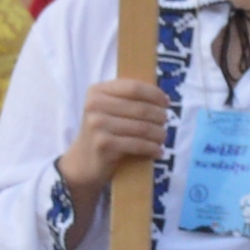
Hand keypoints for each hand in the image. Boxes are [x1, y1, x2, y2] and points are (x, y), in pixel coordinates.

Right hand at [60, 76, 169, 207]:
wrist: (83, 162)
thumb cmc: (102, 133)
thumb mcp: (108, 110)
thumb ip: (127, 100)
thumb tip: (161, 98)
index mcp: (97, 91)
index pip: (134, 87)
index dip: (154, 94)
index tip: (166, 102)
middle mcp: (95, 105)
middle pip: (140, 108)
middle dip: (159, 116)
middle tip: (165, 122)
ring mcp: (97, 125)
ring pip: (142, 127)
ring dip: (158, 134)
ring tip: (163, 137)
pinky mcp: (104, 145)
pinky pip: (137, 144)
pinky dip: (152, 148)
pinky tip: (158, 151)